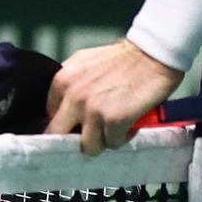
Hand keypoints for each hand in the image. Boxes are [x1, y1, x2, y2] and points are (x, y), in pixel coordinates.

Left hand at [46, 39, 181, 155]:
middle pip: (59, 136)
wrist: (152, 55)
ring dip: (103, 140)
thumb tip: (60, 105)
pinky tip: (128, 124)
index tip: (77, 124)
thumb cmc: (121, 59)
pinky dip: (122, 138)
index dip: (66, 123)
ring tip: (114, 127)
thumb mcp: (84, 61)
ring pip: (88, 146)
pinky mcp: (114, 121)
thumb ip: (69, 82)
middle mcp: (73, 97)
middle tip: (92, 133)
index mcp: (62, 81)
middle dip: (76, 138)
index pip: (50, 116)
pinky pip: (112, 144)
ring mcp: (93, 111)